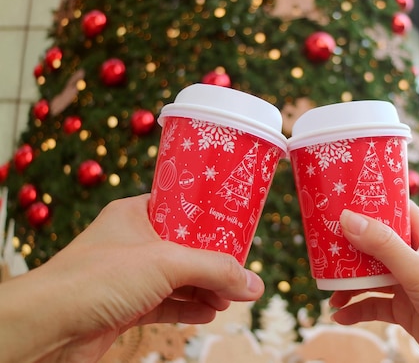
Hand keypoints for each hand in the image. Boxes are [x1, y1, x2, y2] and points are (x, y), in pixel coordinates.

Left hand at [0, 194, 263, 362]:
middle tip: (242, 271)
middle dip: (215, 262)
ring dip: (206, 288)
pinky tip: (210, 312)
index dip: (210, 218)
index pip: (181, 208)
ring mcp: (128, 277)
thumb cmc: (96, 279)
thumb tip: (255, 284)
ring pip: (178, 279)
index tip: (237, 226)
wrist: (47, 327)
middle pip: (185, 248)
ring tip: (233, 296)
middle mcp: (132, 243)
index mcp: (135, 215)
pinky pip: (167, 304)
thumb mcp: (167, 263)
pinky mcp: (126, 308)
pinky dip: (190, 308)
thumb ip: (215, 270)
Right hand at [330, 201, 418, 361]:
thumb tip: (348, 218)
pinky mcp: (407, 310)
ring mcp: (411, 284)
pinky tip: (341, 315)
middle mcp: (418, 258)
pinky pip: (375, 305)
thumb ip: (383, 245)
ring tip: (330, 291)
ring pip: (373, 276)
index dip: (375, 202)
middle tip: (326, 247)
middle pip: (378, 244)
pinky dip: (358, 309)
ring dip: (350, 282)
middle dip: (352, 247)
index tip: (346, 198)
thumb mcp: (417, 271)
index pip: (399, 209)